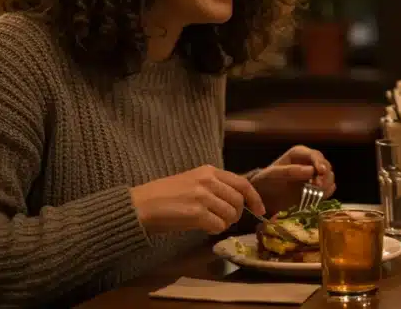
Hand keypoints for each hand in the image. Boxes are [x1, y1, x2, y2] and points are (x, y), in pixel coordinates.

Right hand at [130, 165, 263, 235]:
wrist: (141, 205)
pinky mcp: (197, 212)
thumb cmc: (164, 195)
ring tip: (209, 222)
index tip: (260, 210)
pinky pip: (218, 225)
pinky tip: (202, 227)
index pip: (242, 183)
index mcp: (209, 171)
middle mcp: (208, 180)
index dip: (254, 198)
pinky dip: (214, 229)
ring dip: (224, 223)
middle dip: (236, 214)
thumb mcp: (192, 181)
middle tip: (225, 220)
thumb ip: (214, 186)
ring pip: (230, 214)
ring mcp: (203, 196)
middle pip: (239, 201)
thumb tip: (236, 200)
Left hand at [250, 145, 336, 215]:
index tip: (321, 171)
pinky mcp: (316, 188)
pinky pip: (327, 189)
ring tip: (316, 193)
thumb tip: (311, 170)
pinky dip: (326, 193)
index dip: (320, 162)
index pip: (315, 155)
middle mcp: (310, 162)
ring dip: (326, 185)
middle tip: (317, 186)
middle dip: (324, 176)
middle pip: (326, 166)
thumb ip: (291, 171)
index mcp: (300, 154)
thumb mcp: (274, 174)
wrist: (265, 196)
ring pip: (329, 177)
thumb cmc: (267, 181)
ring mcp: (315, 176)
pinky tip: (318, 197)